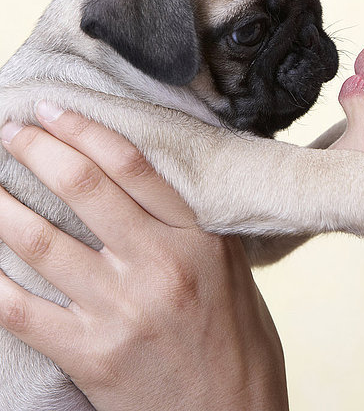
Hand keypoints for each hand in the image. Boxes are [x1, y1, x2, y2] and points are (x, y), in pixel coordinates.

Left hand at [0, 105, 287, 410]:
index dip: (86, 131)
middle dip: (37, 151)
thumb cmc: (238, 341)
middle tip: (12, 132)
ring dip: (1, 205)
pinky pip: (21, 308)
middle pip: (84, 190)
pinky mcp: (90, 355)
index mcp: (200, 241)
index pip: (133, 167)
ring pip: (41, 242)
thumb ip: (191, 229)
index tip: (53, 111)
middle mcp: (161, 267)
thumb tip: (144, 188)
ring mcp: (122, 311)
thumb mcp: (231, 271)